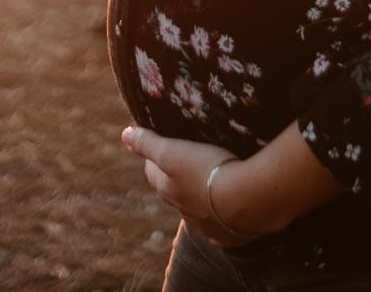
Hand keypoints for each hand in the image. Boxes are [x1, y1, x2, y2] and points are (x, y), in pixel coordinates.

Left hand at [120, 127, 254, 246]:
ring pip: (196, 210)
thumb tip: (124, 134)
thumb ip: (148, 144)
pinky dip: (220, 221)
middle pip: (172, 192)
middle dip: (175, 178)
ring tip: (211, 182)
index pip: (152, 171)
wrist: (246, 200)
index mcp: (168, 189)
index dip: (154, 157)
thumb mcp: (173, 151)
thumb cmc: (207, 170)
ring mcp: (205, 226)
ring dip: (199, 198)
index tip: (161, 144)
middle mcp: (182, 210)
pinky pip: (220, 229)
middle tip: (187, 160)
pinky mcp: (227, 236)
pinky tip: (227, 214)